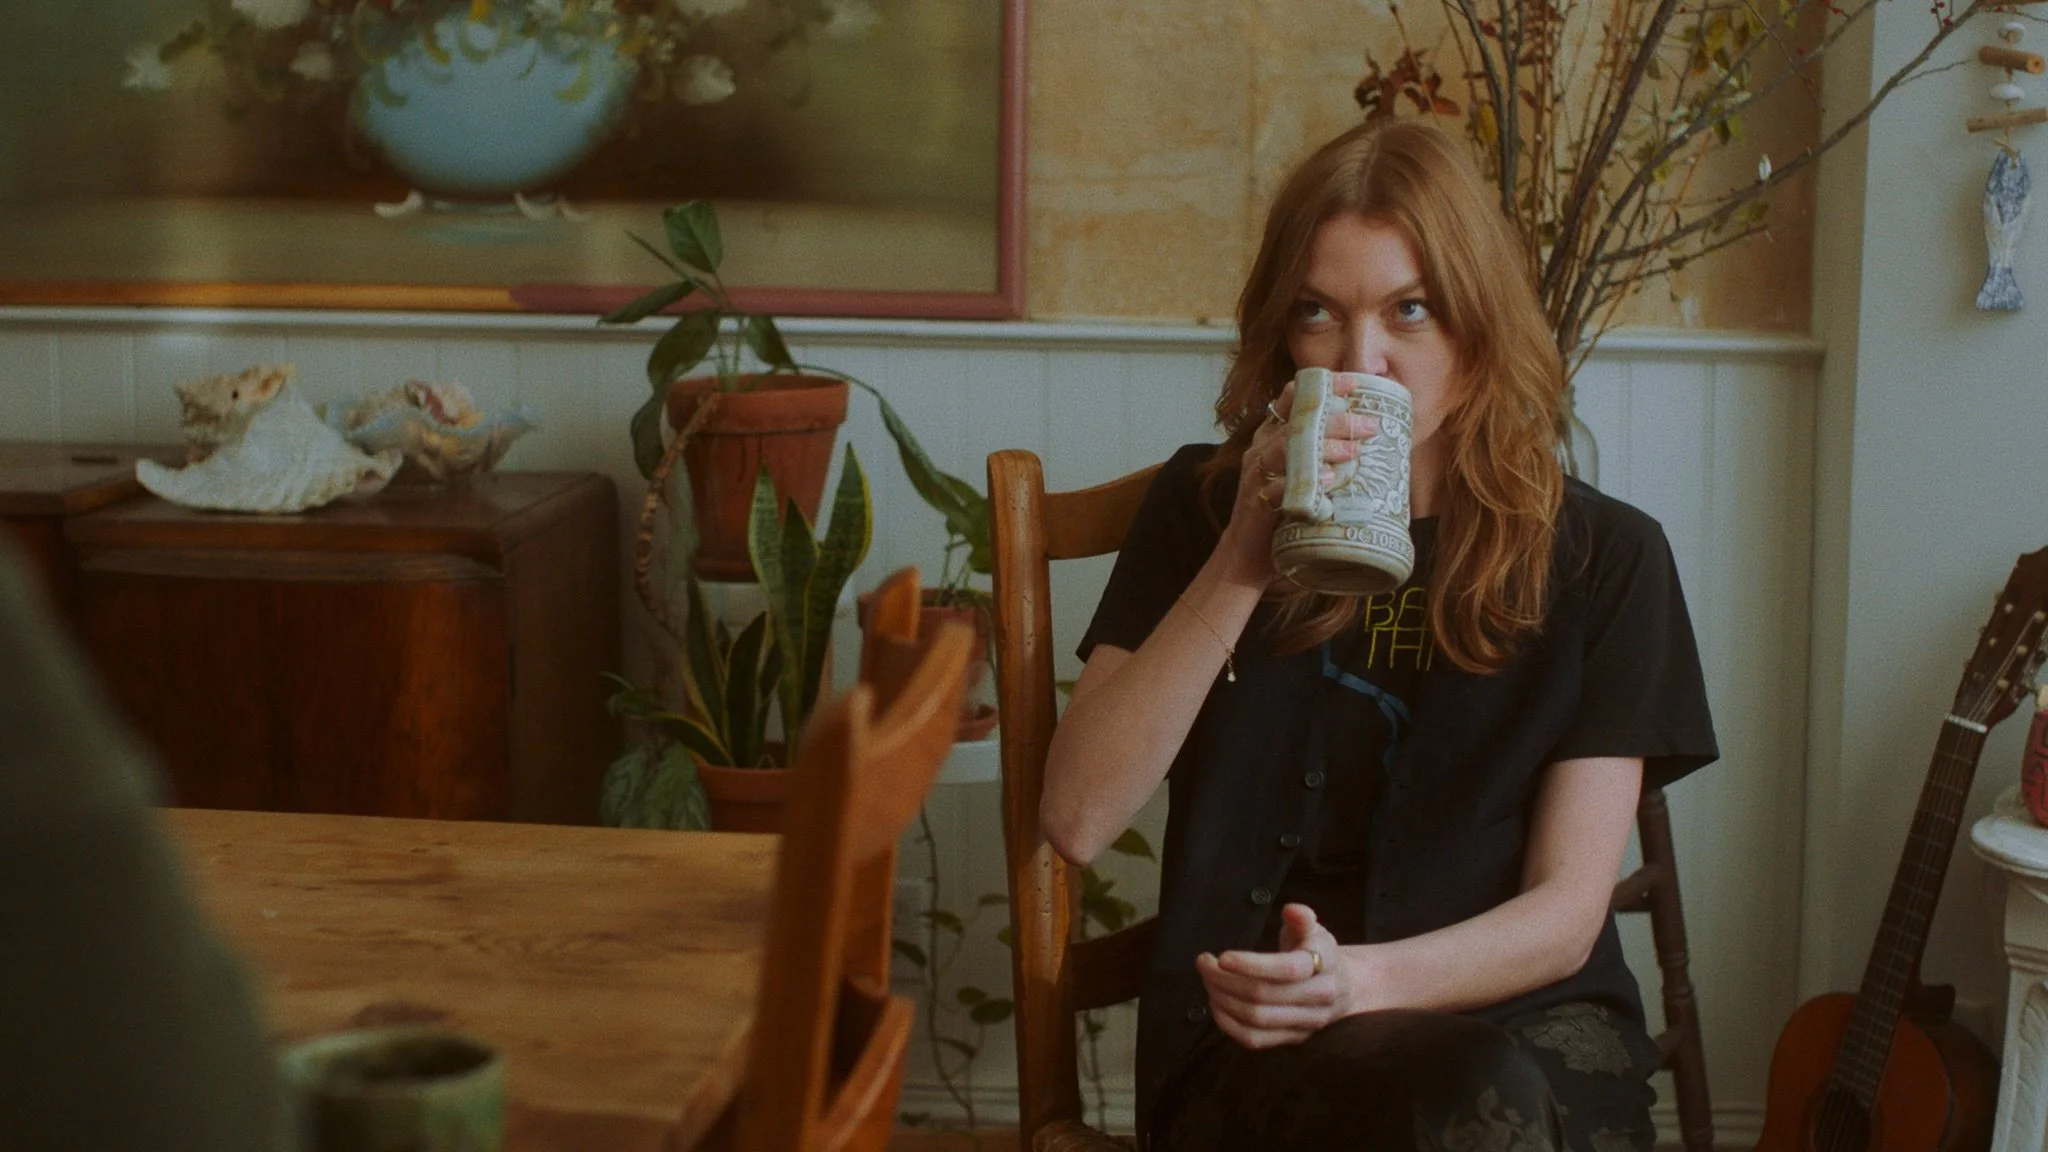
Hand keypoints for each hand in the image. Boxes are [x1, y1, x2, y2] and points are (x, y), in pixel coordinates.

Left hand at [1195, 904, 1353, 1048]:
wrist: (1344, 988)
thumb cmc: (1318, 952)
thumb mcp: (1314, 930)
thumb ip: (1302, 918)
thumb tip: (1292, 910)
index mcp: (1325, 965)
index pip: (1287, 969)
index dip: (1251, 964)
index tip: (1222, 956)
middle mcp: (1319, 998)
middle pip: (1264, 995)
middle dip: (1225, 980)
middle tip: (1204, 963)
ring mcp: (1306, 1023)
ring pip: (1257, 1019)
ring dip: (1223, 1000)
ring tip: (1207, 980)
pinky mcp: (1293, 1039)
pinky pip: (1255, 1039)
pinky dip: (1228, 1024)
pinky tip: (1216, 1003)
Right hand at [1220, 380, 1380, 588]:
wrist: (1246, 556)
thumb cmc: (1280, 513)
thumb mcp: (1299, 476)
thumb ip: (1319, 456)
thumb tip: (1364, 443)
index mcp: (1270, 437)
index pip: (1293, 399)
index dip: (1323, 387)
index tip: (1355, 383)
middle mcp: (1261, 450)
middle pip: (1296, 420)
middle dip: (1335, 419)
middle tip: (1368, 425)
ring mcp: (1256, 475)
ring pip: (1288, 447)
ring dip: (1324, 447)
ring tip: (1354, 451)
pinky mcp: (1257, 501)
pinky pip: (1280, 485)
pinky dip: (1307, 481)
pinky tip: (1329, 481)